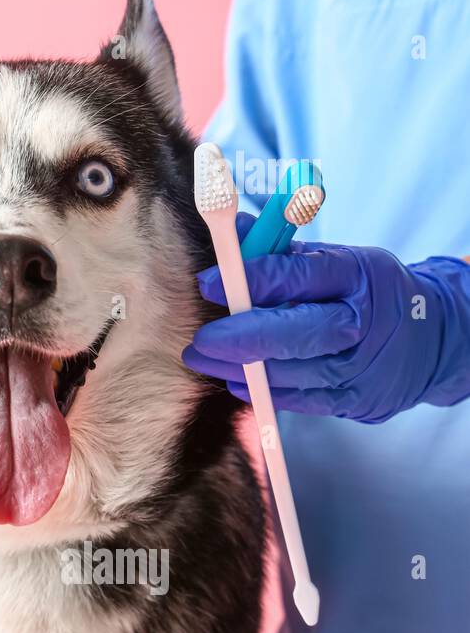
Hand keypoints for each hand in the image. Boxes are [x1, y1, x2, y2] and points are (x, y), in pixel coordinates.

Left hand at [183, 213, 469, 422]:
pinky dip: (264, 391)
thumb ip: (279, 251)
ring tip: (202, 358)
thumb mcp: (333, 260)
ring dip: (239, 367)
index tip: (208, 282)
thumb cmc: (363, 293)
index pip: (298, 275)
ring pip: (291, 372)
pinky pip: (301, 400)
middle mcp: (362, 322)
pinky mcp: (358, 401)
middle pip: (296, 333)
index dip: (249, 280)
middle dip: (240, 338)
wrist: (431, 337)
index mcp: (357, 275)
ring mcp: (363, 367)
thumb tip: (233, 231)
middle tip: (200, 340)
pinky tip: (236, 379)